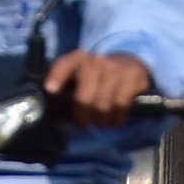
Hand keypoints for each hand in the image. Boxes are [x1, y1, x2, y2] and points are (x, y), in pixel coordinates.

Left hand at [39, 51, 154, 130]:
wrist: (129, 65)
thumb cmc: (98, 80)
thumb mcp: (81, 80)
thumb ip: (66, 92)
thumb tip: (54, 111)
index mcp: (78, 60)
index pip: (65, 65)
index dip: (57, 77)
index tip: (51, 90)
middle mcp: (96, 61)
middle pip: (84, 97)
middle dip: (82, 116)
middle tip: (84, 123)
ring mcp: (116, 68)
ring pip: (102, 104)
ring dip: (100, 119)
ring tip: (101, 121)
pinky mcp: (133, 77)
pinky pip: (120, 104)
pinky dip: (116, 117)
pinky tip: (115, 118)